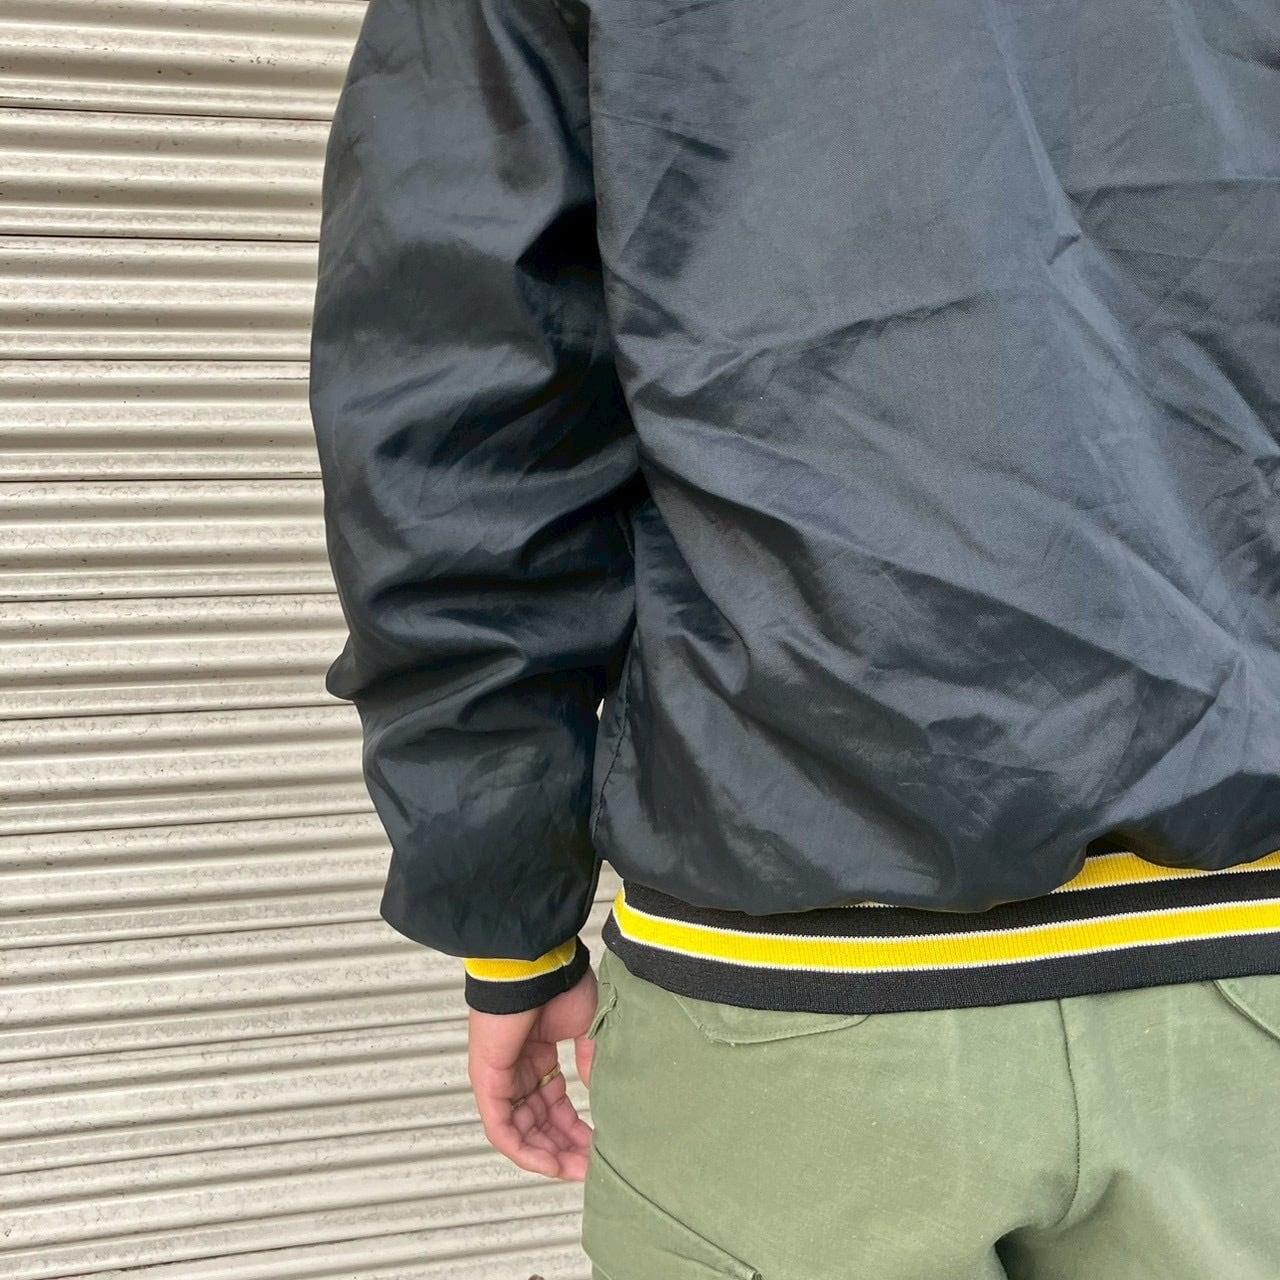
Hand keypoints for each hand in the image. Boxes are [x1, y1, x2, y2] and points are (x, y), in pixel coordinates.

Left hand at [468, 965, 598, 1180]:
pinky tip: (549, 1163)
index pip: (554, 1104)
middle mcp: (516, 1070)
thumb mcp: (585, 1027)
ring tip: (575, 1170)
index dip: (574, 1128)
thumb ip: (588, 1061)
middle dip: (564, 1148)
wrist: (535, 965)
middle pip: (537, 1123)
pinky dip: (524, 1150)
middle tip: (588, 1166)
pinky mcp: (486, 1081)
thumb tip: (593, 1091)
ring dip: (548, 1155)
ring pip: (520, 1132)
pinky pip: (501, 1128)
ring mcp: (499, 1077)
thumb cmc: (558, 982)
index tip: (596, 1147)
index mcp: (537, 1054)